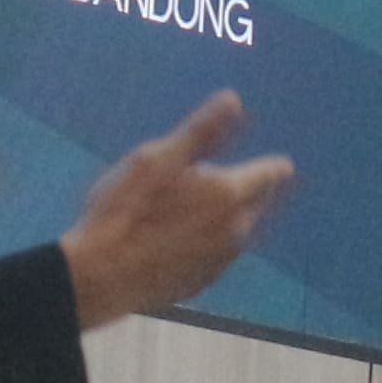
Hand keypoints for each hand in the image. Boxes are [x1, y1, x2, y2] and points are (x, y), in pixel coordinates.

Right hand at [59, 91, 293, 327]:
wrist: (100, 277)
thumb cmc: (125, 211)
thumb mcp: (156, 158)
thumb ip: (201, 131)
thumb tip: (232, 100)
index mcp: (229, 194)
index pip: (270, 174)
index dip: (272, 165)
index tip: (281, 164)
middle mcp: (236, 230)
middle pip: (257, 204)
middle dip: (248, 190)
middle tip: (230, 180)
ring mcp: (220, 261)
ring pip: (237, 230)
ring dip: (227, 217)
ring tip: (200, 208)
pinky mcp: (202, 282)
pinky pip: (217, 255)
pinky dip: (208, 242)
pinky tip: (181, 238)